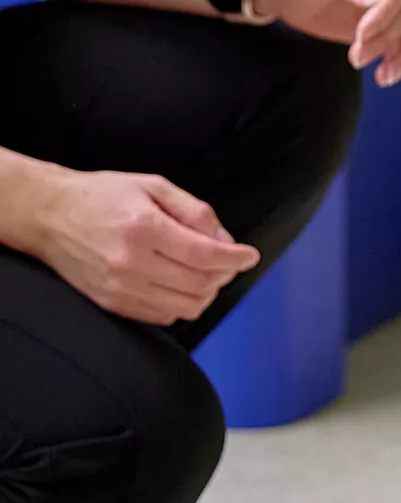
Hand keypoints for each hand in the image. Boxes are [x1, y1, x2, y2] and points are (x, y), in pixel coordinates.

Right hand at [35, 168, 258, 324]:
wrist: (48, 215)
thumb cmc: (102, 196)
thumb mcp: (152, 186)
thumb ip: (194, 211)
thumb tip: (226, 240)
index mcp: (143, 228)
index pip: (205, 255)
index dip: (235, 258)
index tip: (250, 255)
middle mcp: (131, 263)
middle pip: (200, 285)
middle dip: (224, 275)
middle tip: (229, 262)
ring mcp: (120, 288)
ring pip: (186, 307)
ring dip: (207, 293)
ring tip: (206, 273)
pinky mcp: (112, 304)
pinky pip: (163, 316)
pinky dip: (182, 304)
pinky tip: (180, 284)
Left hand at [243, 0, 400, 86]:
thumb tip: (373, 1)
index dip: (384, 13)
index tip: (361, 34)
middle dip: (383, 38)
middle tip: (355, 56)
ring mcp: (387, 3)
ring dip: (398, 54)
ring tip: (380, 76)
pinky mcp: (381, 26)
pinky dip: (400, 61)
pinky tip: (384, 76)